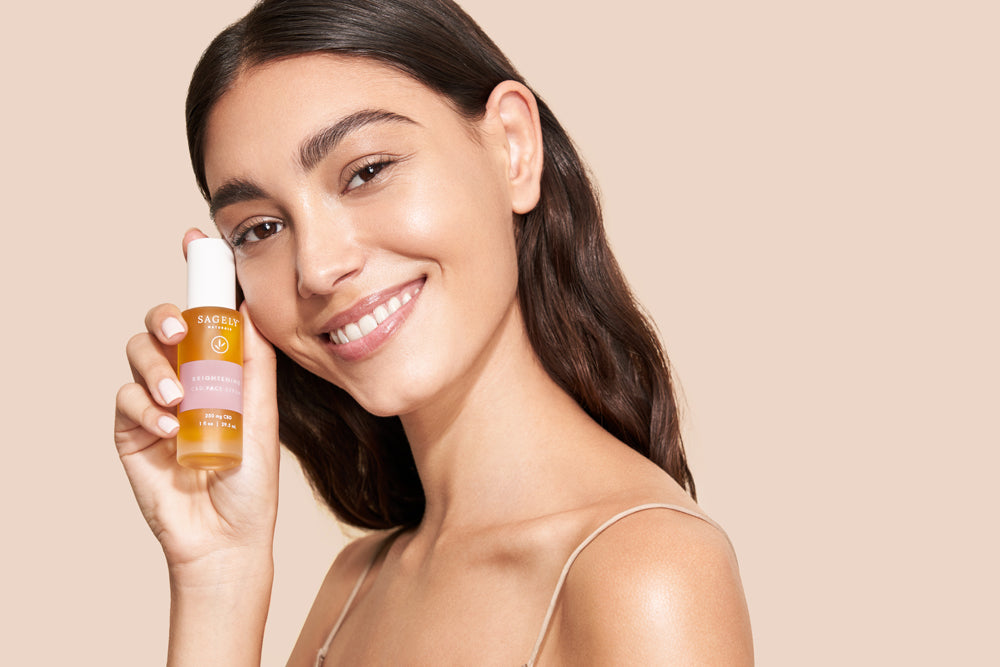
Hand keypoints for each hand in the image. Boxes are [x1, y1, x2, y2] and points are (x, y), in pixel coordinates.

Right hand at [114, 229, 279, 584]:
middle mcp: (185, 376)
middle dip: (166, 316)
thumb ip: (256, 365)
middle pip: (162, 323)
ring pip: (138, 353)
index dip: (198, 277)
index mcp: (219, 367)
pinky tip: (166, 428)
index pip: (205, 315)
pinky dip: (144, 407)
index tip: (195, 240)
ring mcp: (155, 401)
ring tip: (177, 400)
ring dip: (156, 369)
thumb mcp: (262, 414)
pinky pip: (126, 399)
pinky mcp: (130, 429)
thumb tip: (253, 308)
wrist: (226, 534)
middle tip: (180, 328)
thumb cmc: (250, 479)